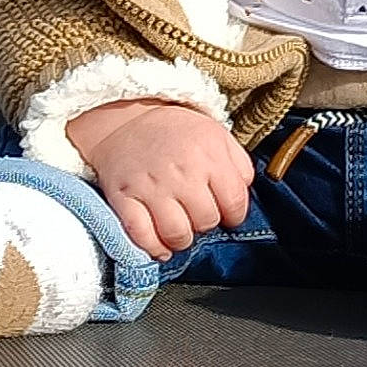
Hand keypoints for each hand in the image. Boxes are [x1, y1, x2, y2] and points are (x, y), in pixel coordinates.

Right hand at [67, 99, 253, 261]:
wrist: (126, 119)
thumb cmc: (176, 132)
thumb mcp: (216, 135)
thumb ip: (239, 165)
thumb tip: (243, 196)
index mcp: (208, 153)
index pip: (235, 203)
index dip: (234, 215)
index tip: (226, 214)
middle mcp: (181, 171)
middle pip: (206, 221)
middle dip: (206, 224)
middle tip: (198, 215)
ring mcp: (150, 186)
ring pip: (177, 234)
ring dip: (182, 240)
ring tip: (181, 230)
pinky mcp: (123, 197)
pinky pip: (141, 235)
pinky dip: (153, 247)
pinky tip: (161, 246)